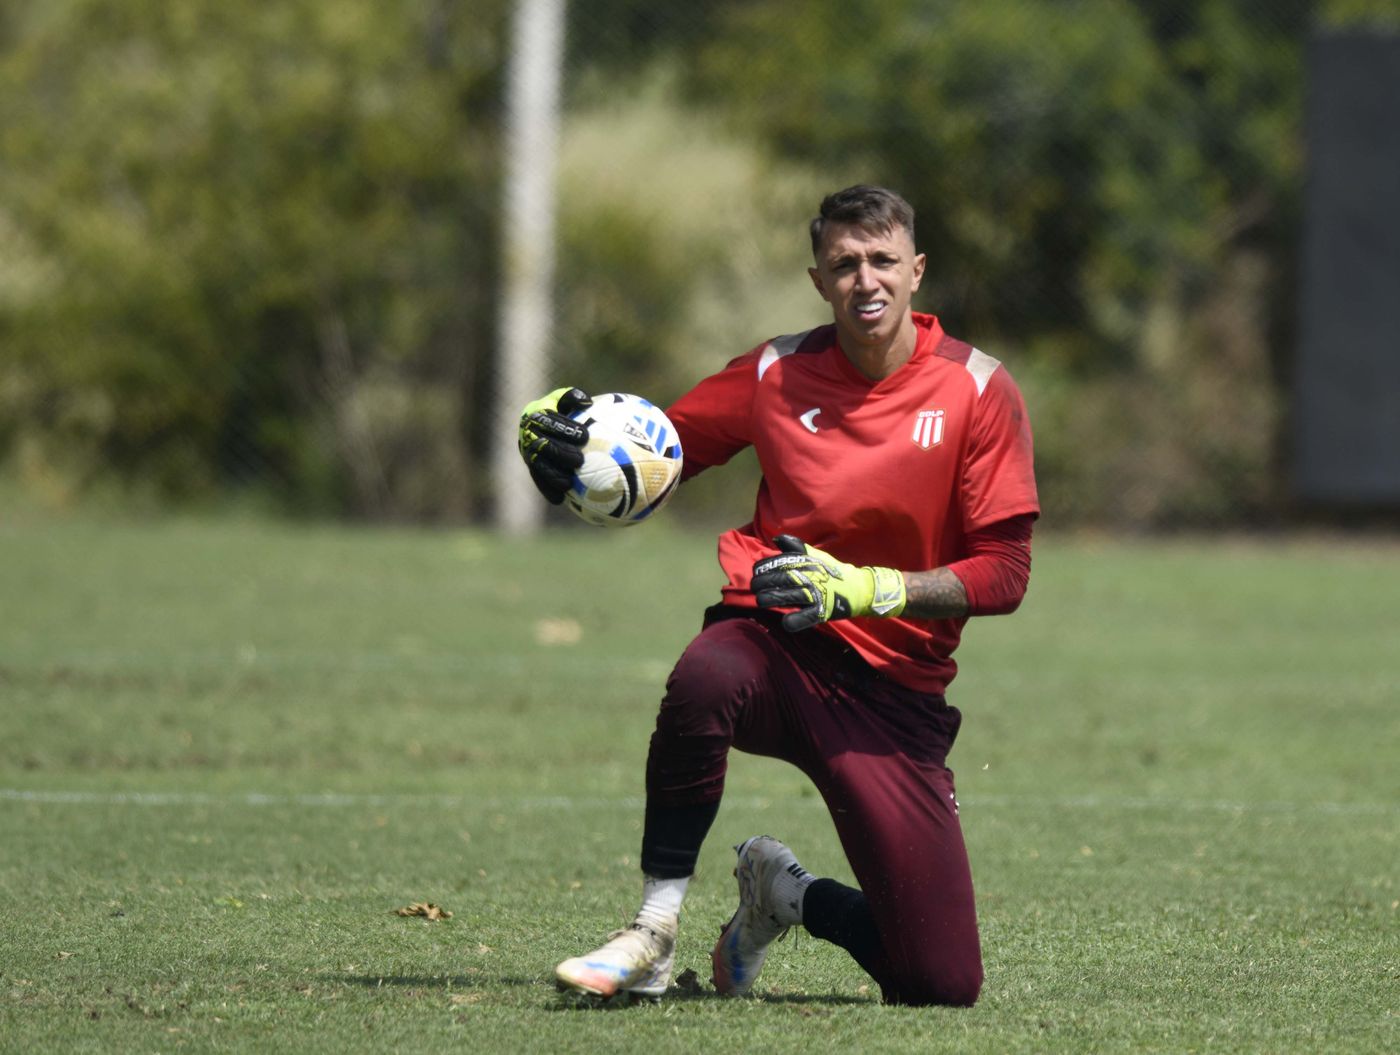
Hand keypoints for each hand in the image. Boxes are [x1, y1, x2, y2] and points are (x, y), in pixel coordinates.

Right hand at [518, 387, 591, 503]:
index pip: (550, 419)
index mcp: (536, 412)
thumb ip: (573, 397)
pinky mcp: (529, 465)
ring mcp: (526, 450)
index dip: (567, 427)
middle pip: (543, 444)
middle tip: (580, 461)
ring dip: (552, 475)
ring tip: (569, 484)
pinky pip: (537, 478)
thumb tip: (586, 401)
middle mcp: (527, 432)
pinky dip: (547, 489)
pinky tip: (561, 499)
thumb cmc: (564, 409)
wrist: (544, 425)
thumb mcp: (565, 400)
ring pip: (538, 465)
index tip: (586, 436)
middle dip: (561, 453)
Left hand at [751, 535, 906, 631]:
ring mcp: (817, 594)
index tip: (756, 572)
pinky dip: (794, 621)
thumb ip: (796, 548)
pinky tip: (786, 622)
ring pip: (789, 596)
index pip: (782, 562)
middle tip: (754, 587)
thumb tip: (776, 539)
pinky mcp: (823, 611)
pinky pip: (806, 618)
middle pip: (782, 578)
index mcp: (809, 562)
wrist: (860, 588)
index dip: (765, 567)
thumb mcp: (816, 557)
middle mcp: (811, 576)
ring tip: (760, 600)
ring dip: (772, 599)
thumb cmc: (833, 573)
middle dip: (764, 582)